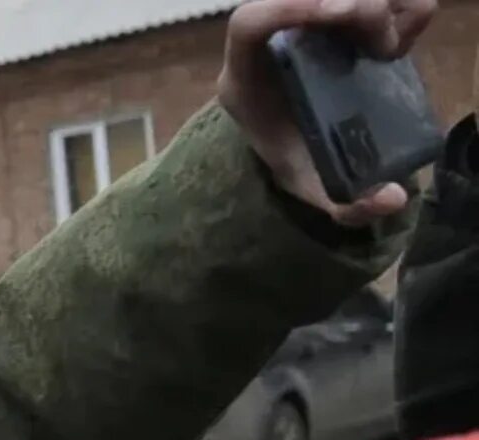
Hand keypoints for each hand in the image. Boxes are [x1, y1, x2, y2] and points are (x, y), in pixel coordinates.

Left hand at [219, 0, 437, 225]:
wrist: (295, 144)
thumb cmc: (298, 162)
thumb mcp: (314, 189)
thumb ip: (346, 205)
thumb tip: (393, 198)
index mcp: (245, 79)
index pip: (249, 23)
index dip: (289, 7)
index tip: (341, 12)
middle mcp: (270, 43)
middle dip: (354, 5)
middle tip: (384, 43)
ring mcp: (303, 23)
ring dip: (378, 4)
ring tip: (392, 45)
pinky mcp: (334, 17)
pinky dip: (397, 7)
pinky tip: (407, 30)